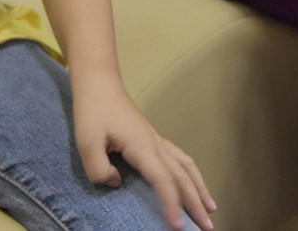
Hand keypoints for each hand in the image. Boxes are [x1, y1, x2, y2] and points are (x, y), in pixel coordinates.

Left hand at [72, 72, 215, 230]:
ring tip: (211, 208)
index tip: (178, 227)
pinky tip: (193, 182)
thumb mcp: (86, 141)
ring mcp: (156, 140)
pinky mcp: (152, 138)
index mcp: (142, 147)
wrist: (98, 82)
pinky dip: (191, 173)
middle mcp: (155, 144)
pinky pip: (179, 158)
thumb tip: (116, 182)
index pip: (164, 180)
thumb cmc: (92, 109)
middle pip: (182, 177)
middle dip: (196, 203)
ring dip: (200, 187)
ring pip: (186, 166)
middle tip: (209, 227)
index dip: (172, 204)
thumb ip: (98, 168)